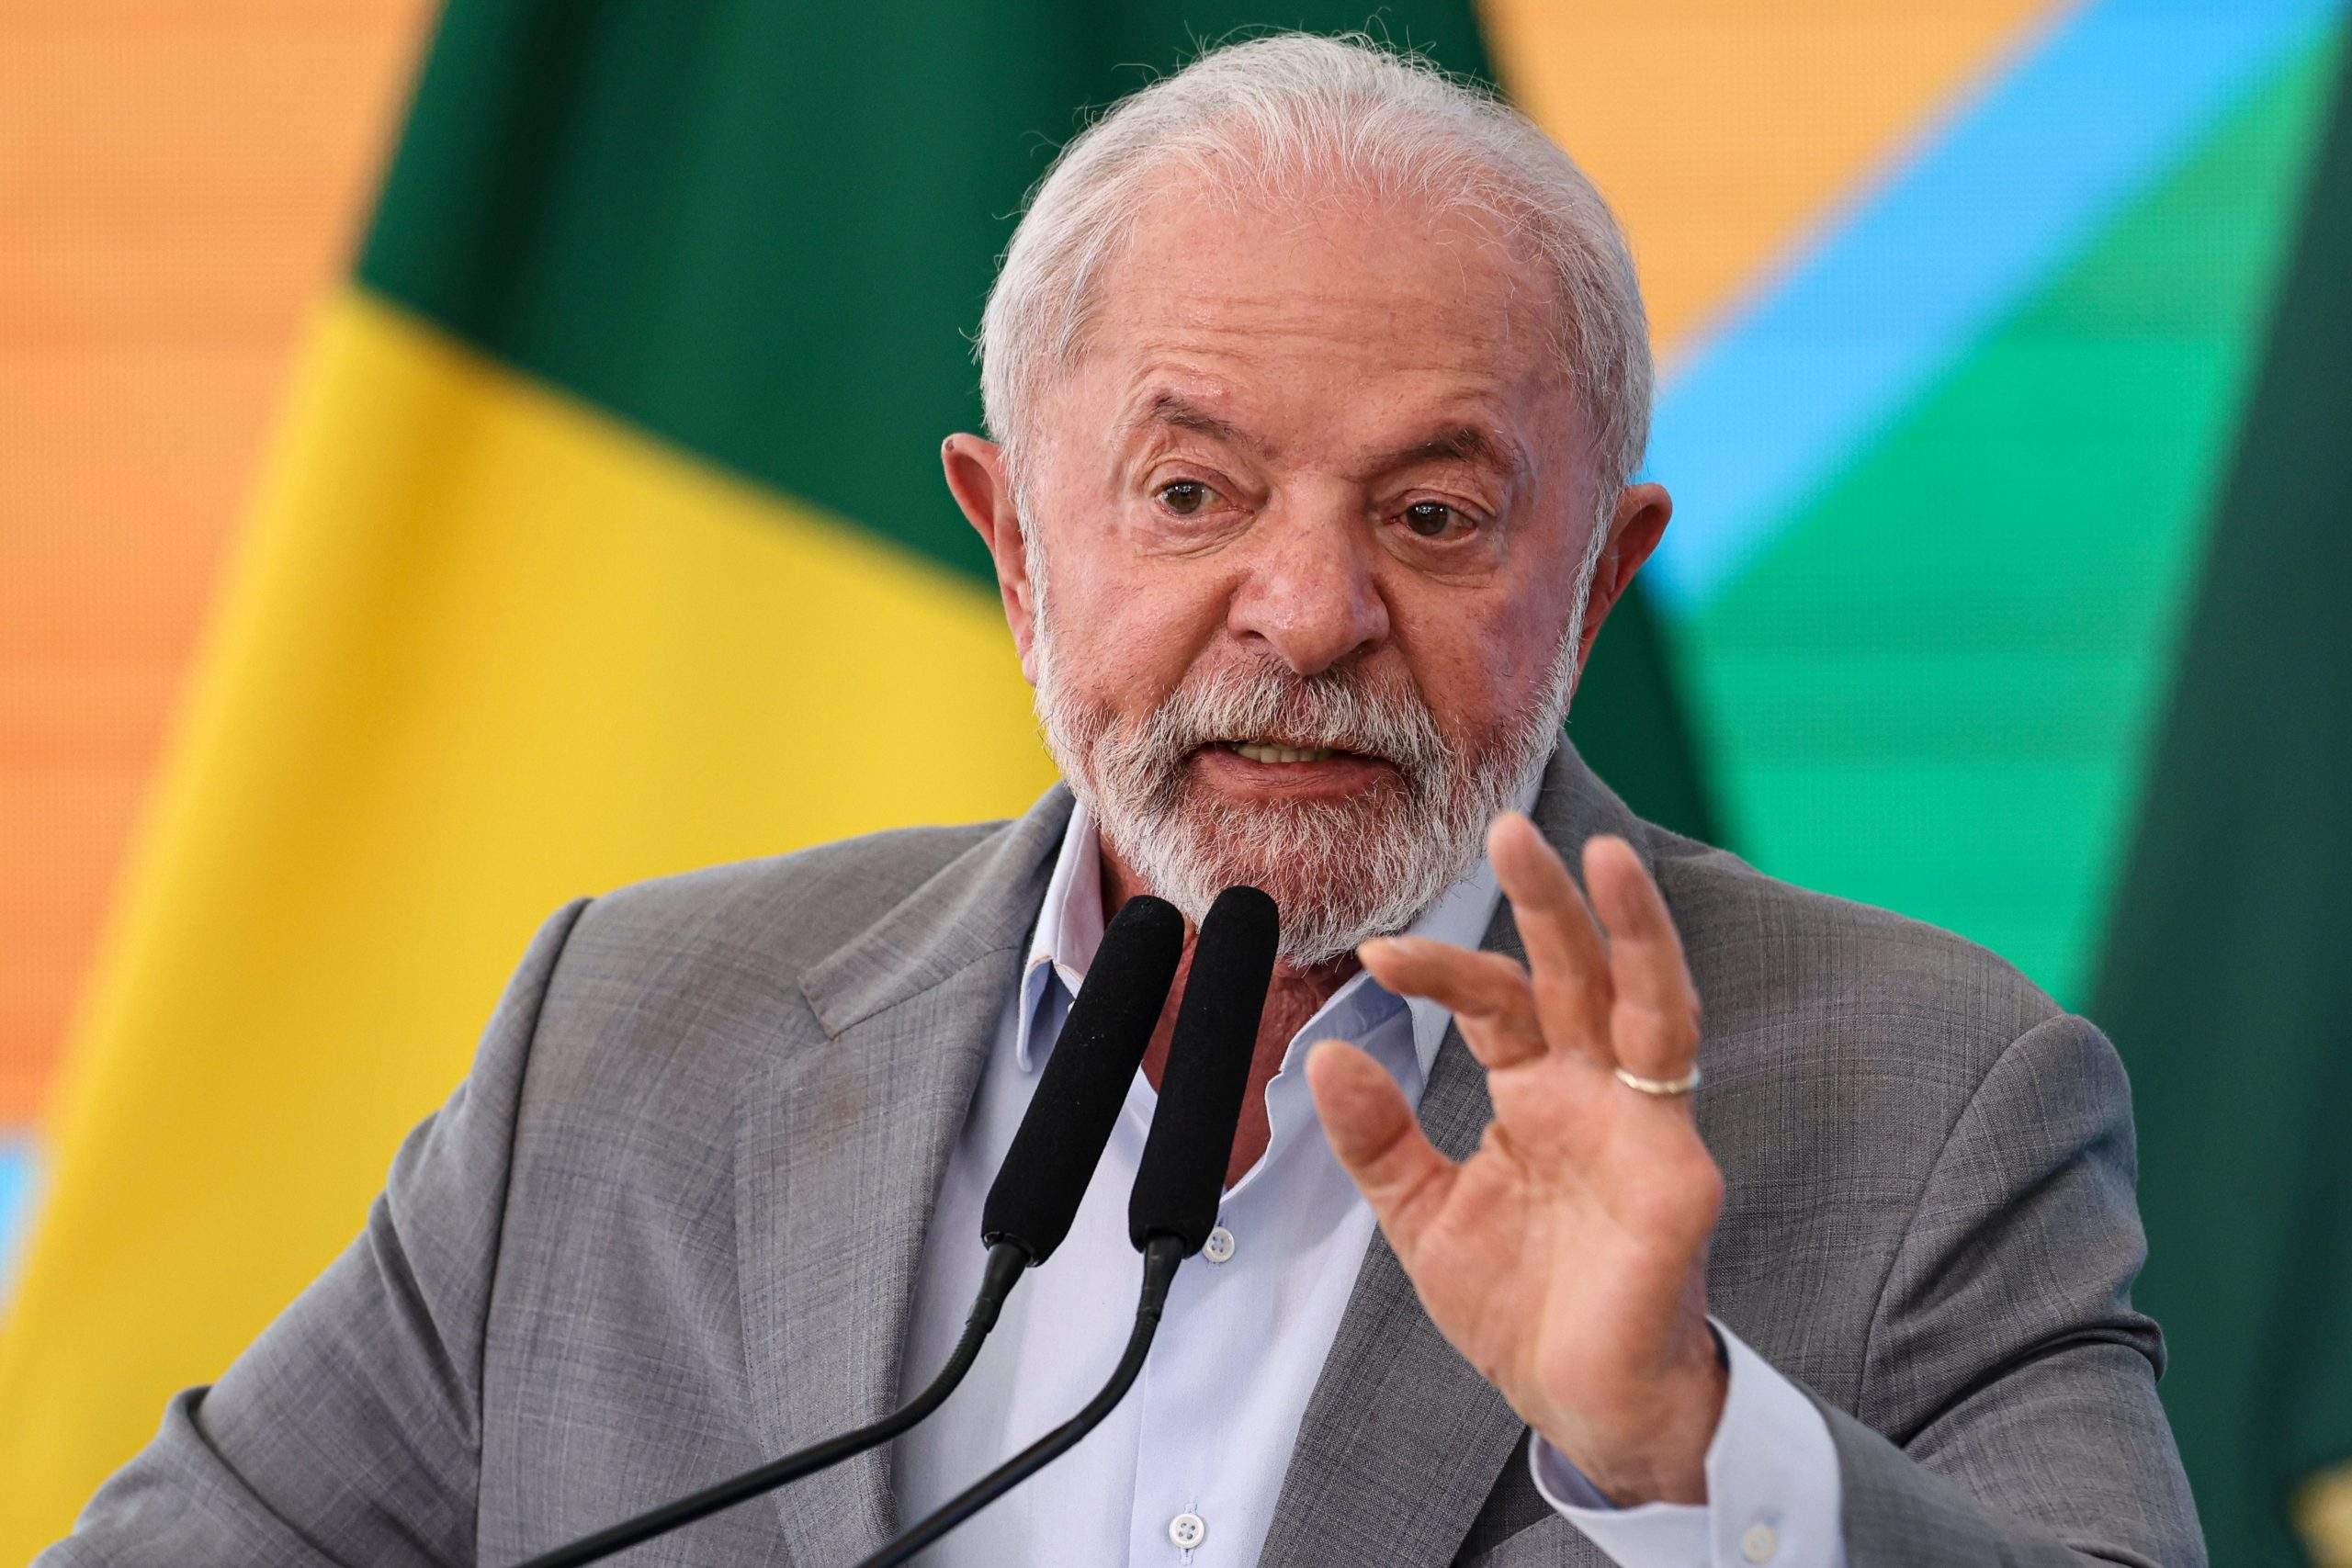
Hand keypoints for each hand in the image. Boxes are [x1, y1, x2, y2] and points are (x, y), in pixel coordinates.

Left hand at [1305, 814, 1725, 1504]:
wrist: (1585, 1411)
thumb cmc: (1523, 1310)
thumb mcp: (1421, 1215)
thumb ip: (1379, 1137)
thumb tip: (1327, 1051)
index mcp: (1542, 1095)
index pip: (1496, 1000)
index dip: (1439, 968)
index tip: (1373, 952)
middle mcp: (1600, 1094)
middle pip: (1579, 972)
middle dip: (1549, 898)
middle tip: (1506, 826)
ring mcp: (1646, 1127)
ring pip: (1650, 1000)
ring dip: (1632, 927)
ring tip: (1606, 855)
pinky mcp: (1676, 1175)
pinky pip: (1669, 1086)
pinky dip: (1651, 1026)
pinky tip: (1635, 976)